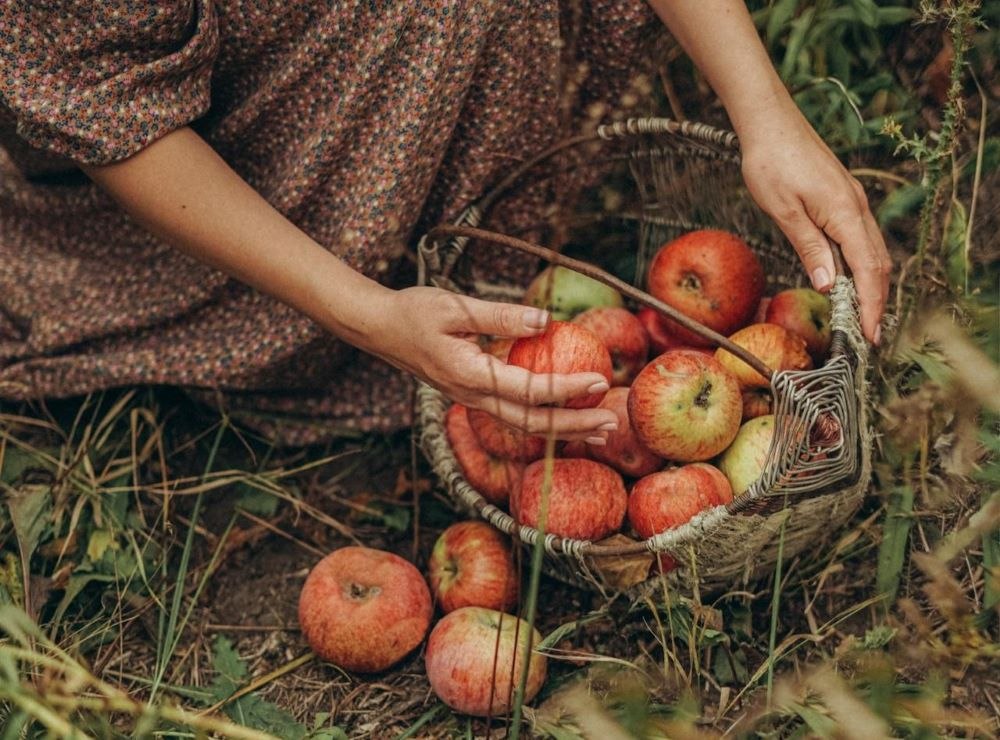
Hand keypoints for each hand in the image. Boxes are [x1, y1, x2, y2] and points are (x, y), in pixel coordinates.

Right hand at [367, 286, 618, 443]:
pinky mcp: (473, 395)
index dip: (567, 389)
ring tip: (601, 429)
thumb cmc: (414, 312)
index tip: (600, 381)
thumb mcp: (455, 306)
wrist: (379, 329)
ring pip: (524, 425)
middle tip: (613, 423)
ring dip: (564, 430)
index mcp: (470, 376)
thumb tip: (545, 320)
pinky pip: (514, 415)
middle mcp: (472, 396)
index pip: (529, 390)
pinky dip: (545, 420)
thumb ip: (501, 316)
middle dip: (575, 426)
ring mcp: (472, 400)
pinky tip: (566, 415)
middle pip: (531, 423)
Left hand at [738, 109, 890, 343]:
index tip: (870, 335)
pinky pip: (860, 238)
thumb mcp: (784, 211)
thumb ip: (809, 247)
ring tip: (862, 316)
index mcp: (845, 213)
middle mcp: (856, 207)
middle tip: (868, 336)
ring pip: (872, 251)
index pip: (867, 270)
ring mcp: (852, 201)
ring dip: (870, 285)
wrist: (769, 122)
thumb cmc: (770, 163)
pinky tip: (848, 279)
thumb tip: (828, 284)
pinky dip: (861, 264)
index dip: (871, 305)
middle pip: (877, 264)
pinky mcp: (842, 197)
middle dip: (876, 302)